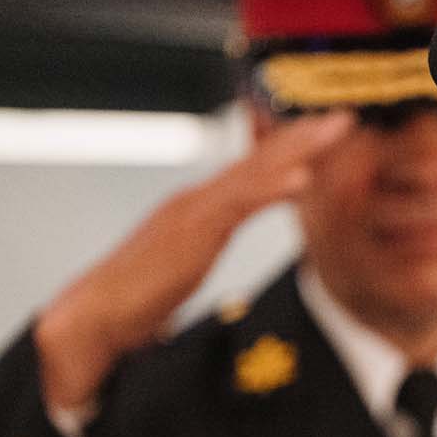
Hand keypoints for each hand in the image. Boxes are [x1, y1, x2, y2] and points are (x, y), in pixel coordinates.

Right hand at [35, 111, 354, 412]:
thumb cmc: (132, 304)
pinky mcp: (191, 234)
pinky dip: (271, 189)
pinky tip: (302, 180)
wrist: (92, 320)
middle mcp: (194, 202)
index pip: (248, 174)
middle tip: (344, 116)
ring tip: (335, 129)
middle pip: (257, 161)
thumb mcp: (178, 269)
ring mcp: (192, 213)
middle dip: (302, 136)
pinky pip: (239, 206)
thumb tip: (207, 251)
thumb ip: (196, 250)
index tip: (321, 135)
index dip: (286, 152)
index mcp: (195, 211)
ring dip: (298, 149)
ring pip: (254, 172)